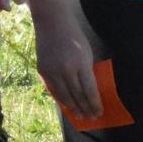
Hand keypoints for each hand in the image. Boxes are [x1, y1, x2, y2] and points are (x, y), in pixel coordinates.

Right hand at [33, 0, 99, 120]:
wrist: (52, 23)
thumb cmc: (74, 36)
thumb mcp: (86, 53)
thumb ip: (87, 71)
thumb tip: (89, 91)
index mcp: (80, 64)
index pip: (89, 90)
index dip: (94, 103)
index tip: (99, 112)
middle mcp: (66, 70)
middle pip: (77, 95)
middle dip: (85, 108)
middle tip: (91, 118)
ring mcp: (52, 71)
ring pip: (64, 96)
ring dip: (73, 108)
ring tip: (80, 116)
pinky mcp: (42, 70)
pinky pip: (53, 89)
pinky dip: (60, 99)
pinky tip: (66, 106)